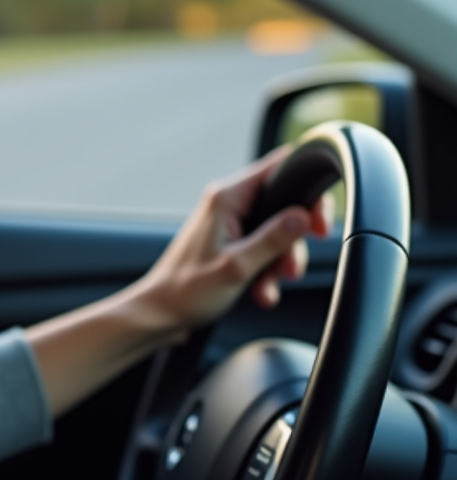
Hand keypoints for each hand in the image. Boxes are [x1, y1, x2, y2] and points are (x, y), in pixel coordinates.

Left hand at [130, 146, 332, 337]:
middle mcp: (228, 202)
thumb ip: (272, 239)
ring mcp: (230, 221)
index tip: (319, 222)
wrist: (162, 312)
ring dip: (280, 261)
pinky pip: (263, 247)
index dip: (307, 188)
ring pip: (277, 231)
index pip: (278, 167)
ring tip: (269, 286)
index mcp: (226, 197)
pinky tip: (262, 292)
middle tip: (293, 265)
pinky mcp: (231, 240)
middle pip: (284, 203)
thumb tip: (303, 216)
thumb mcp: (237, 266)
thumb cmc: (188, 290)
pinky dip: (267, 269)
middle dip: (295, 239)